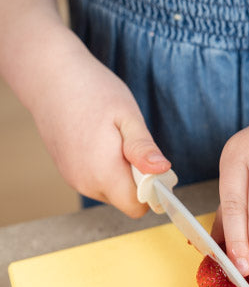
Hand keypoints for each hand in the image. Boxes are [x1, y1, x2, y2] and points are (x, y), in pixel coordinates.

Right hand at [33, 39, 170, 216]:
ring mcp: (74, 179)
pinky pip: (96, 181)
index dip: (151, 190)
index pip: (137, 207)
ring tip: (111, 138)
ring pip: (110, 191)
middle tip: (131, 143)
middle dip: (136, 180)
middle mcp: (86, 183)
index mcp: (103, 173)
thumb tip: (162, 171)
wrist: (49, 78)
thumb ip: (143, 148)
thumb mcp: (127, 116)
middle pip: (124, 200)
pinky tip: (98, 140)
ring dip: (120, 173)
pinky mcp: (68, 172)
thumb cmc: (91, 91)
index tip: (151, 164)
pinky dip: (104, 168)